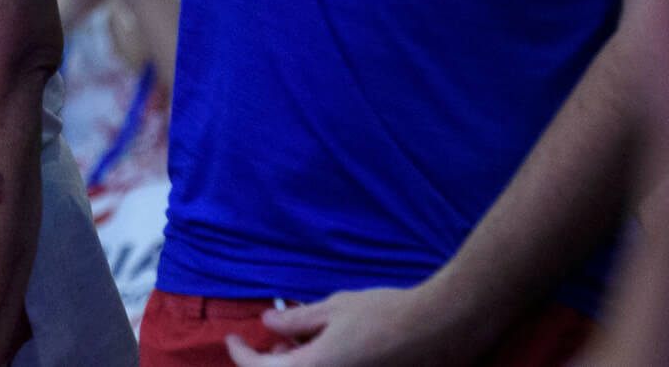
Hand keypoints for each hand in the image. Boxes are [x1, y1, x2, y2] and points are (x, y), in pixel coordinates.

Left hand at [226, 284, 485, 366]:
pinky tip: (323, 350)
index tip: (232, 338)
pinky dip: (315, 366)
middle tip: (272, 340)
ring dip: (293, 366)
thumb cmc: (384, 313)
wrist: (436, 329)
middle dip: (268, 363)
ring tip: (298, 343)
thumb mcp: (334, 308)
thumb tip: (268, 323)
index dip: (240, 354)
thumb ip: (296, 320)